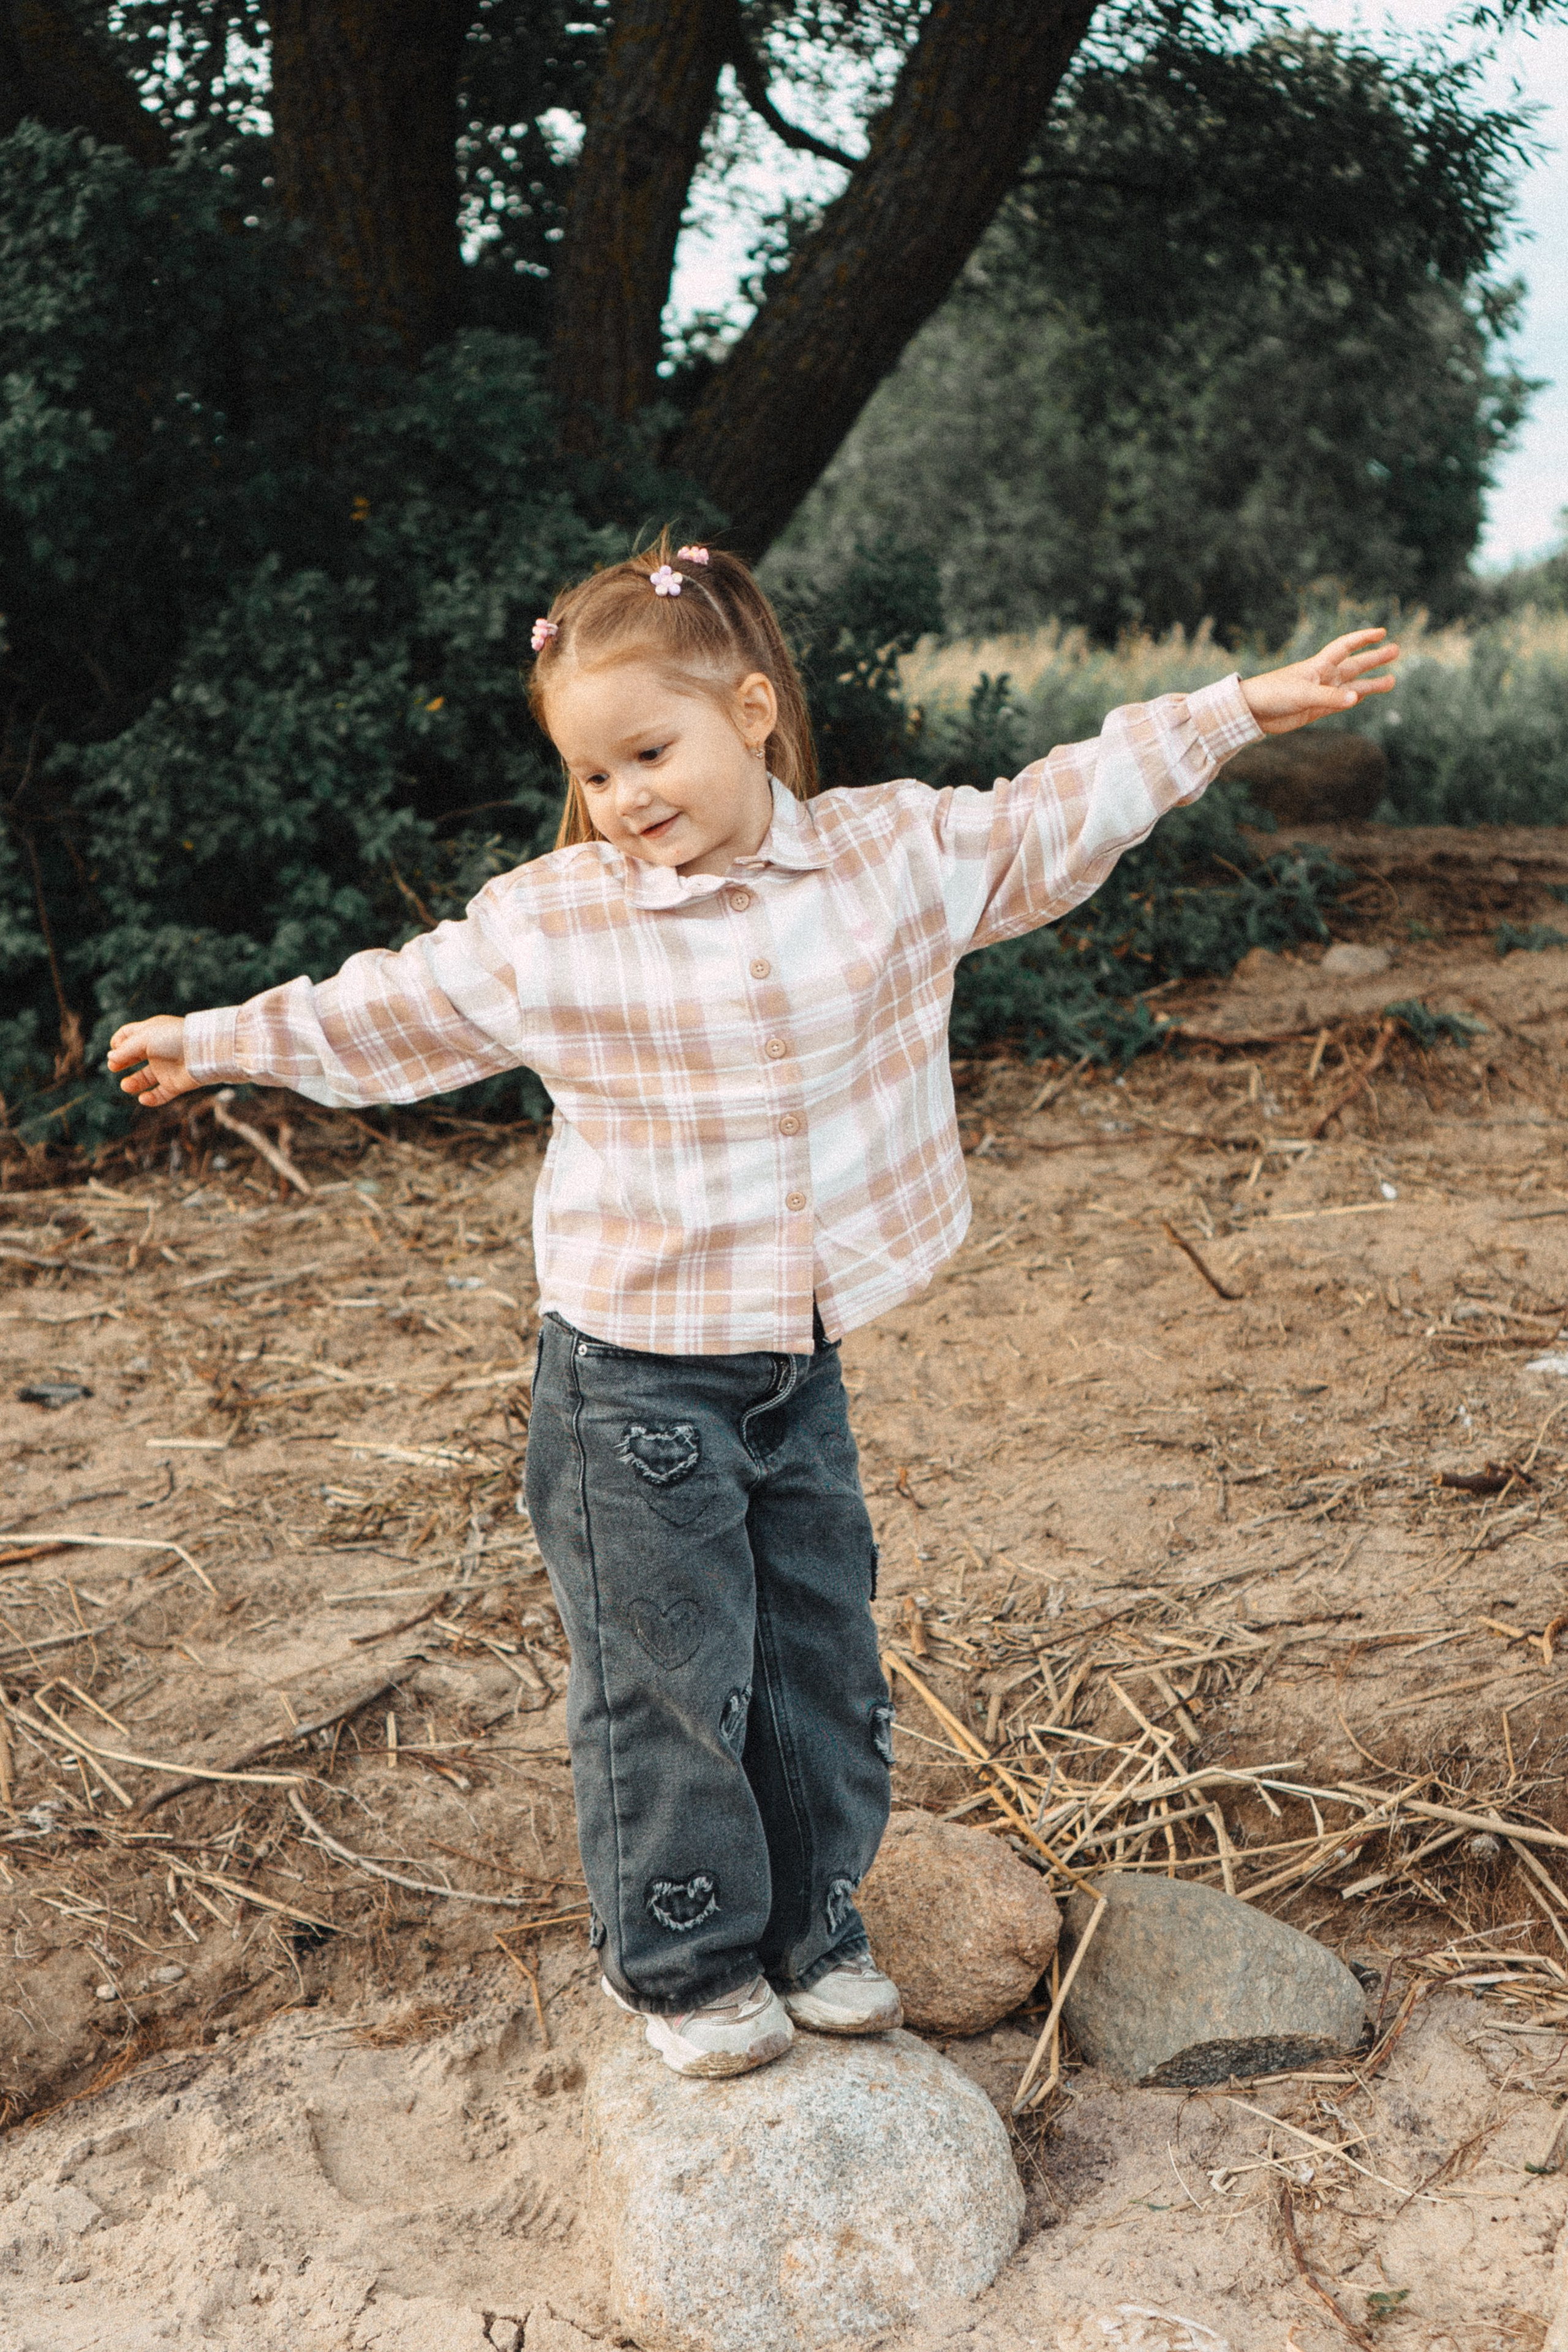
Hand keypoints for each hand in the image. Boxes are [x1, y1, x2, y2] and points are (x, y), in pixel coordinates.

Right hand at [107, 1015, 197, 1108]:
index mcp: (151, 1033)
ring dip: (133, 1083)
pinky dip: (151, 1099)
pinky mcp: (175, 1084)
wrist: (204, 1052)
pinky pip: (160, 1095)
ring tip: (126, 1085)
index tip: (113, 1049)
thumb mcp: (144, 1039)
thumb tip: (111, 1058)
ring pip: (144, 1078)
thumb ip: (125, 1049)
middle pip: (134, 1057)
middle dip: (121, 1062)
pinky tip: (143, 1098)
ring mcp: (166, 1068)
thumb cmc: (174, 1038)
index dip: (118, 1042)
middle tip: (113, 1067)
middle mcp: (158, 1050)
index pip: (129, 1035)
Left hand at [1241, 627, 1398, 737]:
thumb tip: (1356, 697)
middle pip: (1355, 665)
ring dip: (1371, 683)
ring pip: (1352, 685)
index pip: (1346, 646)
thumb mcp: (1303, 694)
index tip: (1382, 632)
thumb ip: (1330, 697)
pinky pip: (1340, 701)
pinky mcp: (1316, 708)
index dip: (1363, 638)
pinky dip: (1353, 698)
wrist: (1252, 712)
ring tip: (1392, 681)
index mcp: (1319, 665)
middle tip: (1396, 650)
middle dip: (1375, 658)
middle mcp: (1323, 677)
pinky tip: (1364, 695)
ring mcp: (1321, 692)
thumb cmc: (1273, 694)